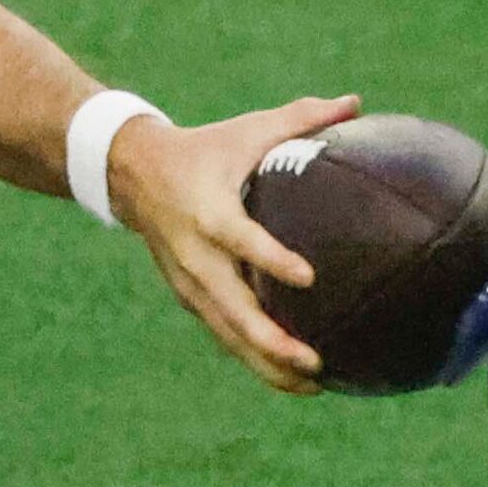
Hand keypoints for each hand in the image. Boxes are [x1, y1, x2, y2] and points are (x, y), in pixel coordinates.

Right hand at [109, 93, 361, 394]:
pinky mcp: (190, 299)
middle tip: (316, 360)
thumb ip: (302, 117)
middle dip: (272, 342)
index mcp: (210, 212)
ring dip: (267, 364)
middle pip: (233, 310)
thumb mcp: (247, 129)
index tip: (308, 278)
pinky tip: (293, 378)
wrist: (132, 174)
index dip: (272, 260)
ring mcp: (190, 284)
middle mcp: (196, 257)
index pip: (241, 241)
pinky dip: (255, 359)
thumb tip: (355, 102)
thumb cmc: (205, 148)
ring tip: (314, 385)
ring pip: (229, 336)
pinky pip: (225, 335)